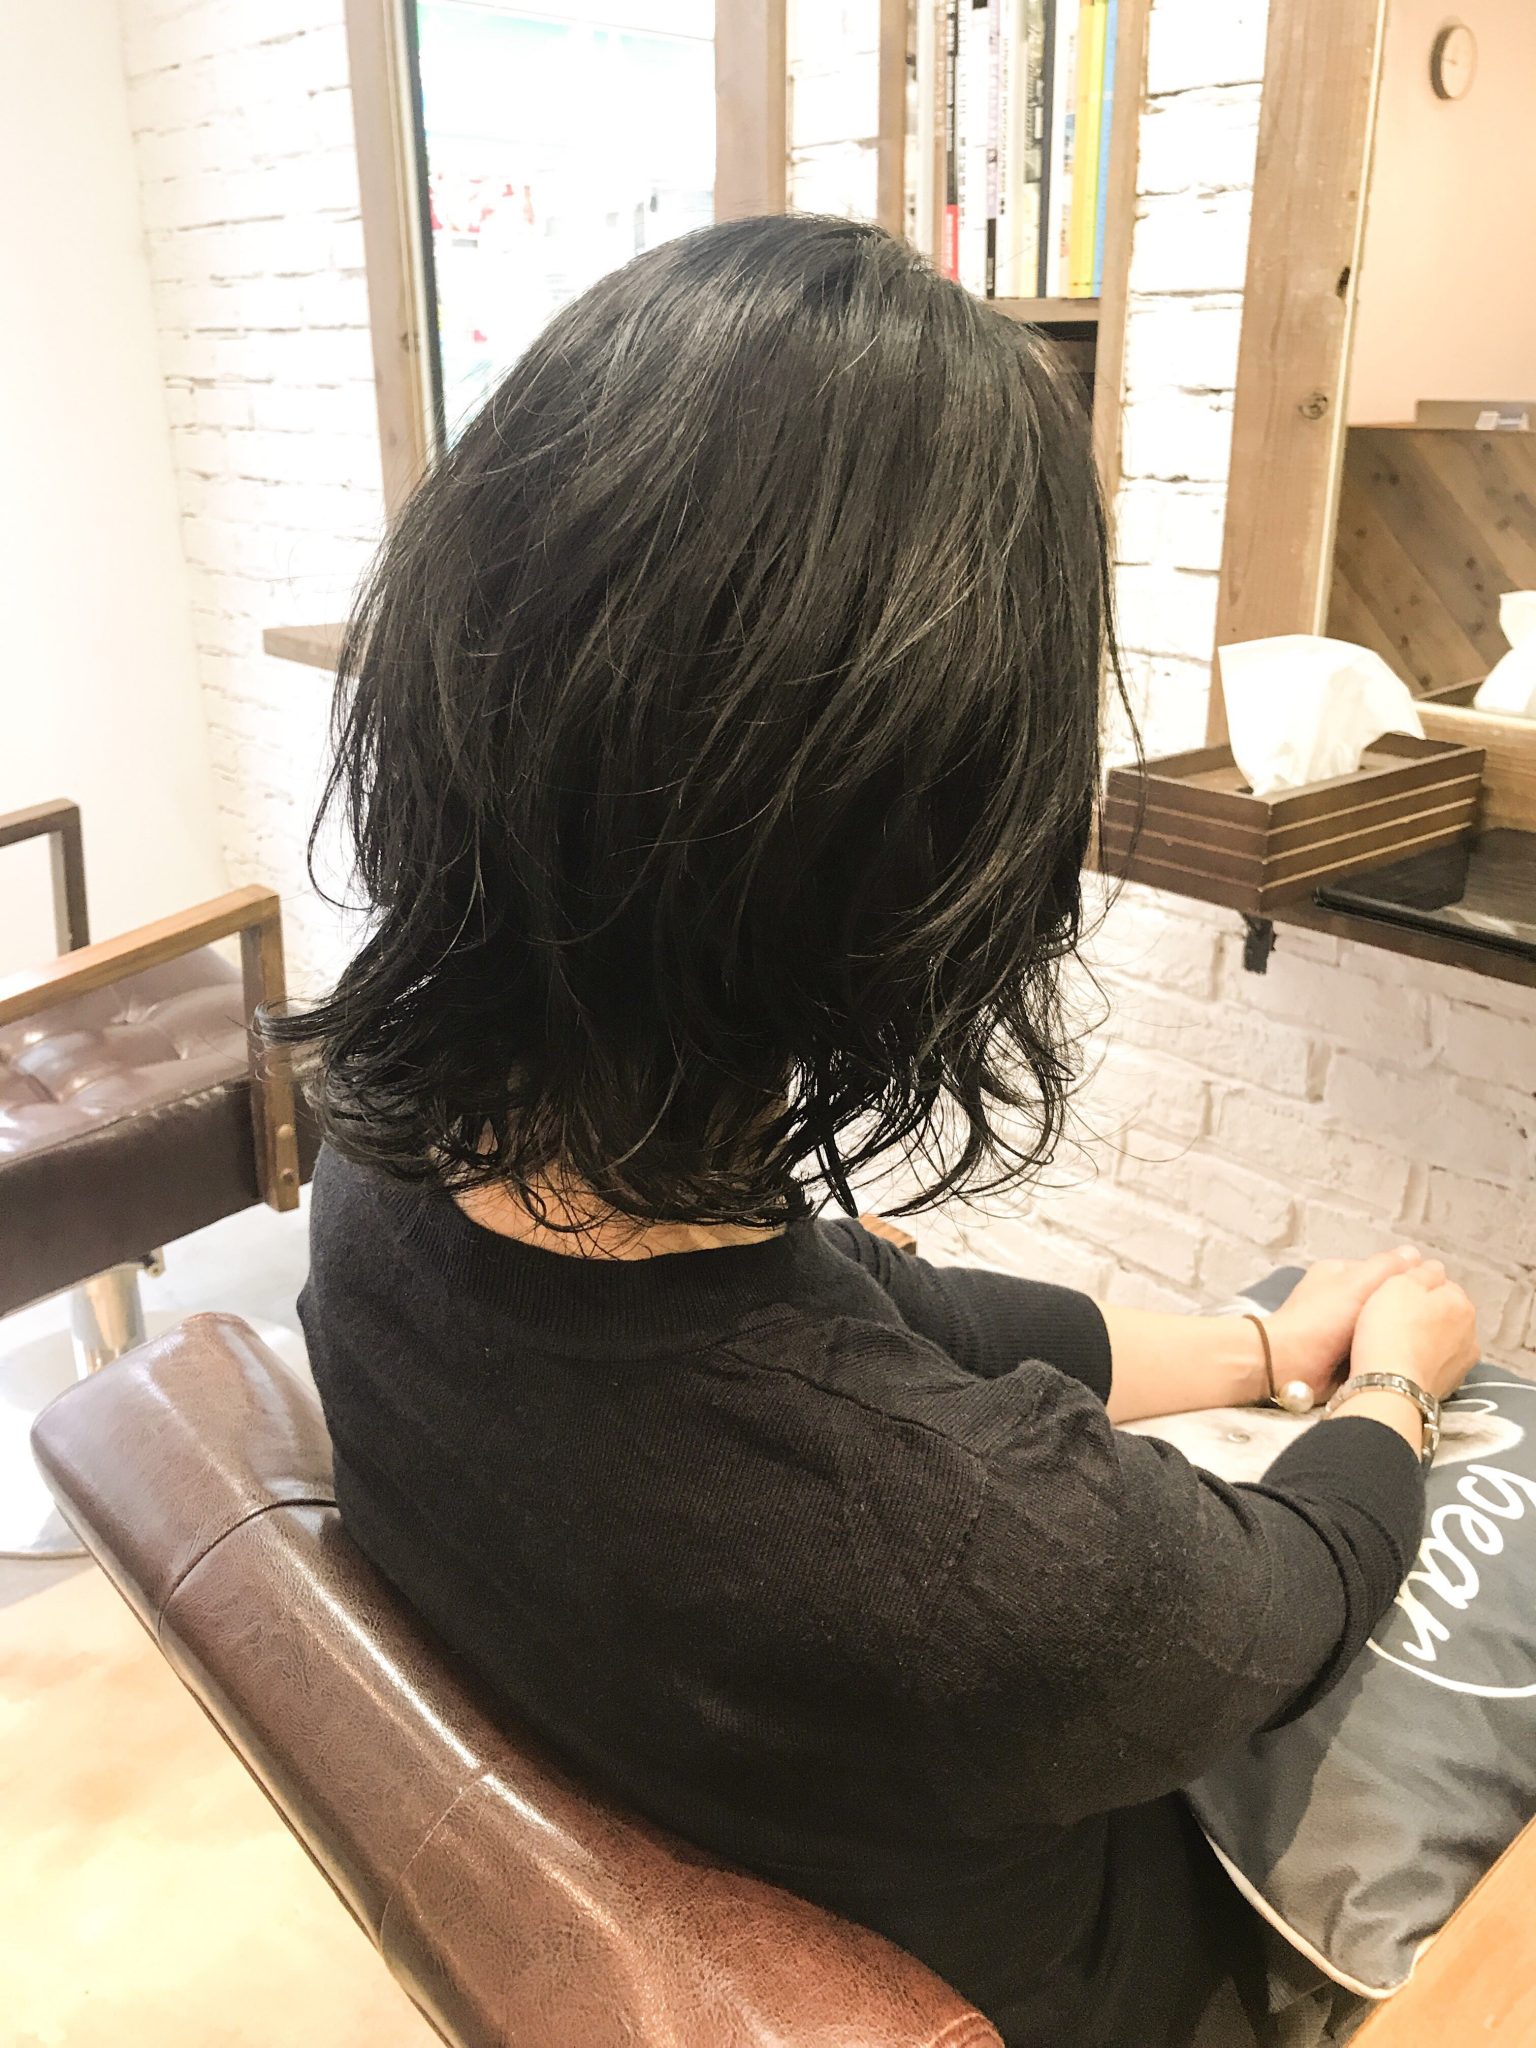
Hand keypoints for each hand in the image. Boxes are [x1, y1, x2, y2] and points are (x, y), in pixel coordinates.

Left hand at [1264, 1247, 1423, 1405]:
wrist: (1290, 1364)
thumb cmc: (1320, 1319)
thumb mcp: (1357, 1283)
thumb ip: (1386, 1267)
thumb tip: (1414, 1254)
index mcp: (1339, 1273)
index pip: (1383, 1271)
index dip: (1406, 1281)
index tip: (1431, 1293)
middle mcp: (1340, 1298)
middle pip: (1383, 1300)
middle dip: (1401, 1310)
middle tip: (1430, 1321)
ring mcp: (1341, 1328)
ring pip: (1380, 1326)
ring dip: (1394, 1334)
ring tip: (1424, 1341)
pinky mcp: (1344, 1354)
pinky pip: (1372, 1348)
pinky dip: (1384, 1351)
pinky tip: (1405, 1356)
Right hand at [1351, 1262, 1479, 1402]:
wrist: (1390, 1386)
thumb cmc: (1391, 1332)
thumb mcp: (1399, 1284)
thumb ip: (1422, 1271)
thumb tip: (1433, 1268)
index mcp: (1460, 1303)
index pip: (1438, 1284)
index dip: (1412, 1286)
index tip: (1392, 1295)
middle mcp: (1469, 1332)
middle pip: (1441, 1313)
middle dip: (1420, 1314)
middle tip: (1389, 1318)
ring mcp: (1461, 1362)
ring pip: (1438, 1339)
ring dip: (1422, 1338)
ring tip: (1393, 1342)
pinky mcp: (1448, 1385)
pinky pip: (1432, 1363)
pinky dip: (1419, 1360)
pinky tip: (1400, 1362)